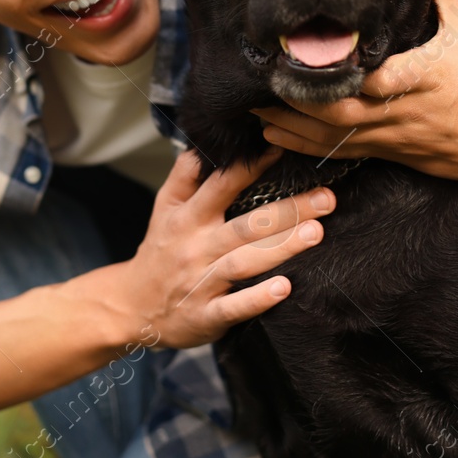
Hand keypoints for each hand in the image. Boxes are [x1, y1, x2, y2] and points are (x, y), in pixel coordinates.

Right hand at [116, 146, 336, 350]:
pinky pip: (234, 308)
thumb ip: (185, 175)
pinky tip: (284, 288)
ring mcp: (200, 282)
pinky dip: (257, 299)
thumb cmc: (160, 250)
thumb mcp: (164, 209)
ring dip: (280, 248)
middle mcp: (196, 246)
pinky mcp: (205, 315)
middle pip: (246, 225)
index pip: (222, 186)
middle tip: (327, 198)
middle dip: (288, 211)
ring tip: (316, 233)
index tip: (284, 150)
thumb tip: (205, 142)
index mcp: (188, 218)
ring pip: (243, 262)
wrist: (130, 306)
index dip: (251, 167)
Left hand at [252, 0, 457, 187]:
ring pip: (335, 134)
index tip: (327, 60)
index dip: (359, 76)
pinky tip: (272, 135)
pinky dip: (303, 145)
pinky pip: (338, 152)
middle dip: (303, 99)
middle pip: (347, 109)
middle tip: (266, 79)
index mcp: (428, 77)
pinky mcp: (386, 152)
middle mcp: (406, 109)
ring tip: (255, 107)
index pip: (391, 78)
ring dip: (292, 122)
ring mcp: (393, 135)